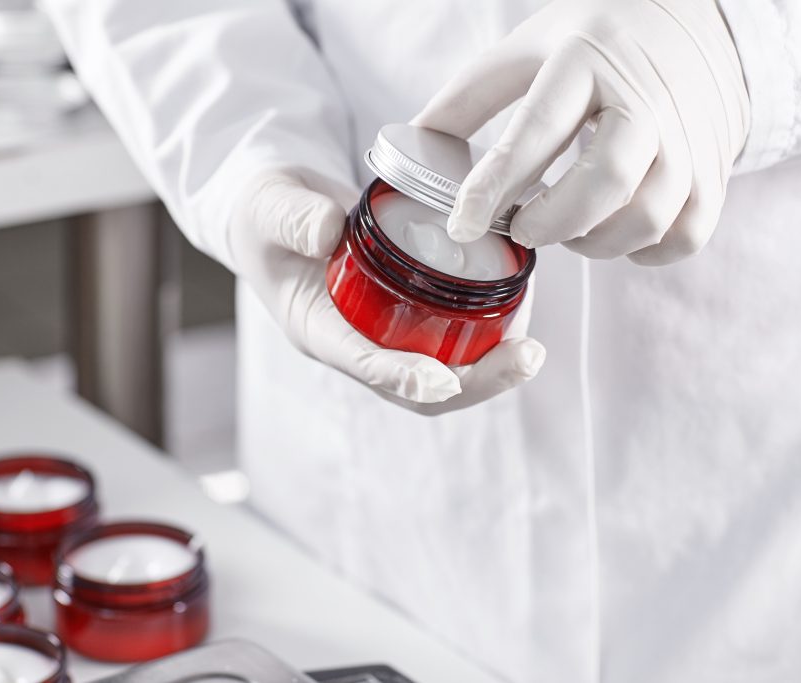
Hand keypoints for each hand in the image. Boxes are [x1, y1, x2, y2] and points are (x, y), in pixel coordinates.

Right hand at [228, 169, 545, 412]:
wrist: (277, 212)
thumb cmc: (269, 213)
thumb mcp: (271, 206)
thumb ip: (295, 217)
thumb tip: (329, 229)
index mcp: (318, 328)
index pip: (364, 364)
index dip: (405, 378)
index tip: (446, 380)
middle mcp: (356, 341)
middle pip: (418, 391)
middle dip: (475, 382)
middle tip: (526, 358)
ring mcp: (383, 333)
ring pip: (443, 372)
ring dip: (491, 368)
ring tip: (532, 349)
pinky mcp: (406, 315)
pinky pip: (450, 340)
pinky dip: (489, 334)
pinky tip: (520, 309)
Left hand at [413, 0, 749, 264]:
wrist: (700, 23)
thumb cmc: (599, 42)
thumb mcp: (530, 49)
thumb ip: (469, 97)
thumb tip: (410, 143)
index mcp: (586, 59)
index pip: (537, 130)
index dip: (495, 185)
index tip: (462, 225)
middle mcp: (645, 95)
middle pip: (606, 180)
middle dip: (553, 222)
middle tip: (524, 230)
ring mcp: (689, 133)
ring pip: (648, 216)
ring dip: (595, 242)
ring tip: (567, 228)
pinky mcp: (715, 167)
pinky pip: (685, 234)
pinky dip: (644, 250)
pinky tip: (614, 231)